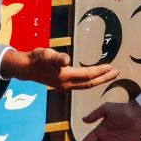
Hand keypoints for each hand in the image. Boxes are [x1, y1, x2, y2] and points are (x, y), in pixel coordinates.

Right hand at [0, 47, 116, 90]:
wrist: (25, 68)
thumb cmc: (36, 59)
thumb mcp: (46, 55)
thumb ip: (56, 57)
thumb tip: (66, 59)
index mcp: (65, 77)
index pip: (87, 75)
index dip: (100, 71)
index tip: (112, 67)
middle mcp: (67, 84)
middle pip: (90, 83)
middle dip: (104, 78)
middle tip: (116, 73)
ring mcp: (64, 86)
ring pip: (86, 85)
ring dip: (98, 80)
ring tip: (109, 75)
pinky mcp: (62, 84)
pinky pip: (81, 84)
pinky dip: (90, 80)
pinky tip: (93, 77)